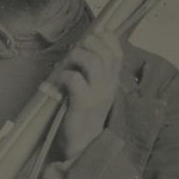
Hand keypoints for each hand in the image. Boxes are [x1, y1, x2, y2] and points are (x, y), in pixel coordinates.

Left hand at [56, 30, 122, 161]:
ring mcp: (97, 95)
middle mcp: (108, 86)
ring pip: (92, 62)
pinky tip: (61, 80)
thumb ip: (92, 72)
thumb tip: (80, 48)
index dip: (107, 38)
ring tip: (68, 63)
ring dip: (77, 56)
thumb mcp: (95, 91)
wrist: (83, 145)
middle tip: (75, 49)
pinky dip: (65, 75)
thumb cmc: (84, 116)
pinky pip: (75, 80)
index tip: (94, 33)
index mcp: (112, 82)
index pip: (117, 53)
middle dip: (88, 44)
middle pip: (104, 53)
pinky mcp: (82, 104)